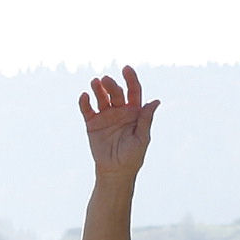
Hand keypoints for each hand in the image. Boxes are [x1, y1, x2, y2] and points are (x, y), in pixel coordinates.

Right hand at [76, 65, 157, 179]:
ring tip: (95, 82)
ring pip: (101, 97)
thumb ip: (146, 119)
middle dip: (111, 84)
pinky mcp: (92, 123)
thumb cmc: (133, 156)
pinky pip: (87, 109)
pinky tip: (84, 96)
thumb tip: (155, 101)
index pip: (133, 90)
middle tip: (105, 80)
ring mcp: (105, 115)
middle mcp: (120, 110)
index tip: (126, 69)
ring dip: (98, 89)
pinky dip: (85, 102)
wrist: (115, 171)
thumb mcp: (142, 138)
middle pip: (116, 92)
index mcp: (134, 112)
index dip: (131, 79)